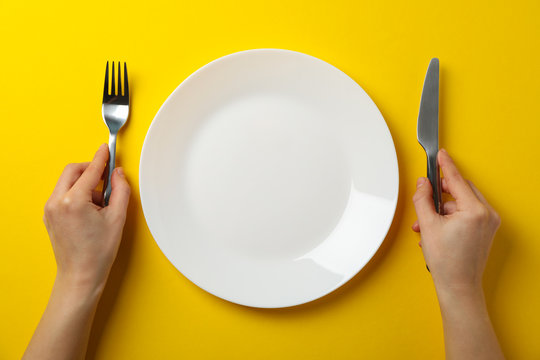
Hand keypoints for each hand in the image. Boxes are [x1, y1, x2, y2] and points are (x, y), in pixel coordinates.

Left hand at [43, 144, 130, 292]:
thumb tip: (118, 175)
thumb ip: (121, 190)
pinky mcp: (49, 216)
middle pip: (72, 171)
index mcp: (73, 201)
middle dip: (90, 170)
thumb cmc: (98, 251)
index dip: (101, 158)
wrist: (81, 275)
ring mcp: (50, 210)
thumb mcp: (118, 218)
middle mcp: (56, 202)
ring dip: (84, 184)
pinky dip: (76, 194)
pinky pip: (62, 194)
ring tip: (100, 204)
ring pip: (67, 182)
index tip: (106, 149)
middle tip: (106, 178)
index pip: (90, 171)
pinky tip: (90, 210)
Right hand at [411, 149, 500, 293]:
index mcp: (475, 211)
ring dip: (442, 210)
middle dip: (439, 195)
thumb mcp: (428, 225)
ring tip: (427, 225)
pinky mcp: (486, 230)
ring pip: (461, 203)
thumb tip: (423, 184)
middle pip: (460, 190)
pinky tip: (436, 229)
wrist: (458, 286)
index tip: (440, 154)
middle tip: (424, 200)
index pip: (457, 180)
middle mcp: (487, 214)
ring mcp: (489, 223)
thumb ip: (423, 199)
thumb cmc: (447, 262)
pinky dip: (450, 217)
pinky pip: (467, 213)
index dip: (446, 165)